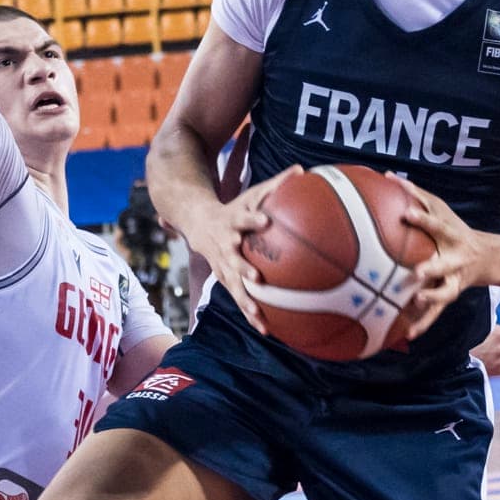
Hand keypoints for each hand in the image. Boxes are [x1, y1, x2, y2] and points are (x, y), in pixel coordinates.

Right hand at [186, 165, 299, 334]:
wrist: (197, 223)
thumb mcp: (251, 194)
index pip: (242, 219)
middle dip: (242, 268)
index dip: (252, 220)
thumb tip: (302, 169)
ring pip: (232, 285)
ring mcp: (222, 265)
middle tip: (256, 277)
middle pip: (232, 258)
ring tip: (258, 316)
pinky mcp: (224, 279)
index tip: (264, 220)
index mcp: (231, 223)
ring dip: (244, 301)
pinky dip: (250, 313)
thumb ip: (276, 184)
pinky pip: (238, 298)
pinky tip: (265, 330)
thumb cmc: (233, 208)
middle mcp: (224, 246)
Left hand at [401, 186, 490, 337]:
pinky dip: (423, 324)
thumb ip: (417, 195)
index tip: (405, 213)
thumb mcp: (441, 209)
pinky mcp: (449, 295)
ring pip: (443, 293)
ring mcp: (454, 279)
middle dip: (431, 268)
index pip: (435, 224)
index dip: (422, 219)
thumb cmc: (453, 228)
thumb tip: (387, 176)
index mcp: (450, 235)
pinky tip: (408, 335)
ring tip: (416, 305)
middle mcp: (455, 258)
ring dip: (431, 300)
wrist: (488, 257)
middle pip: (443, 264)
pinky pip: (435, 312)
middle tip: (417, 272)